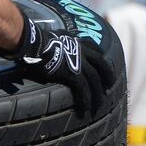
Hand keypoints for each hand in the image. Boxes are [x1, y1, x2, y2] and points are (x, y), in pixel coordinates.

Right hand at [0, 11, 115, 115]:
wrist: (34, 42)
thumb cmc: (35, 39)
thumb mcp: (51, 36)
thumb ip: (55, 41)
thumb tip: (43, 43)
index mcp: (76, 41)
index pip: (94, 48)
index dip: (100, 56)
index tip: (103, 63)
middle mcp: (81, 51)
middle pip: (101, 64)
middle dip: (108, 75)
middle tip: (111, 85)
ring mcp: (79, 62)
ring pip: (95, 80)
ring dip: (98, 93)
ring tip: (100, 104)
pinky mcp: (72, 73)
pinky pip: (83, 89)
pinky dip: (86, 100)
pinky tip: (86, 109)